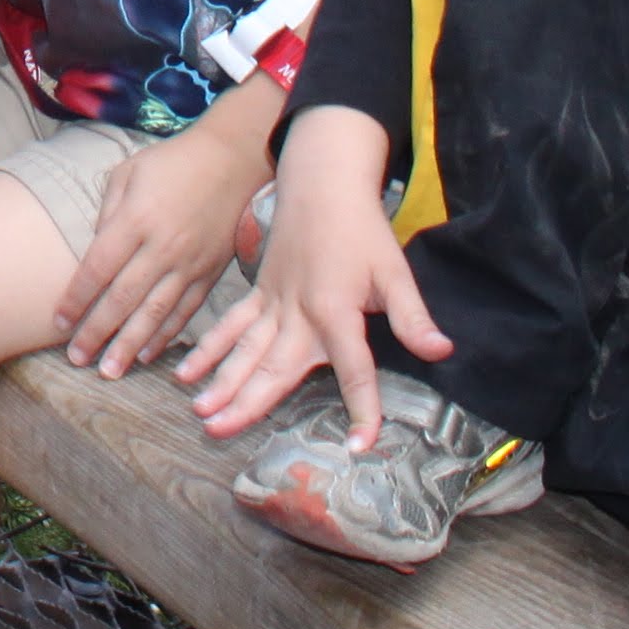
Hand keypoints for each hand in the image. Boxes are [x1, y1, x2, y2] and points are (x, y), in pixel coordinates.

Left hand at [51, 108, 264, 374]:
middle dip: (98, 333)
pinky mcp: (210, 273)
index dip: (76, 299)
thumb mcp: (128, 173)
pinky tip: (148, 353)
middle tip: (77, 360)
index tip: (58, 322)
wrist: (231, 161)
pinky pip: (185, 312)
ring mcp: (189, 264)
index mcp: (135, 220)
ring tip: (110, 370)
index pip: (98, 269)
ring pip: (155, 315)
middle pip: (123, 300)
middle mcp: (162, 247)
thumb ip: (107, 213)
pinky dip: (166, 336)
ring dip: (130, 346)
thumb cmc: (171, 163)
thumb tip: (91, 251)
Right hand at [182, 105, 448, 438]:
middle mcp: (298, 313)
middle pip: (274, 366)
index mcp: (335, 310)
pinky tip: (187, 371)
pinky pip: (230, 325)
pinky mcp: (259, 293)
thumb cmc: (361, 228)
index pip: (353, 370)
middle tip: (221, 432)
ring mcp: (273, 304)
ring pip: (245, 350)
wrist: (322, 182)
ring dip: (222, 381)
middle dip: (249, 403)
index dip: (360, 409)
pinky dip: (209, 348)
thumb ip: (413, 317)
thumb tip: (442, 352)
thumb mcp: (395, 271)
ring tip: (202, 412)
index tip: (357, 447)